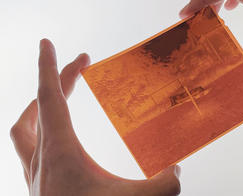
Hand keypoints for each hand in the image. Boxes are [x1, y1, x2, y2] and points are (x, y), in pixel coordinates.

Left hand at [10, 39, 180, 195]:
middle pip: (39, 106)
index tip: (47, 44)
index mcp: (60, 153)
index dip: (50, 67)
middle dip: (58, 80)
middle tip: (81, 66)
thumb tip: (175, 171)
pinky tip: (59, 136)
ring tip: (59, 93)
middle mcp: (42, 160)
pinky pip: (30, 147)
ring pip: (25, 128)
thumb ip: (163, 184)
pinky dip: (42, 130)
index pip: (49, 97)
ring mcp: (36, 174)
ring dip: (40, 105)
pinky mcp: (39, 186)